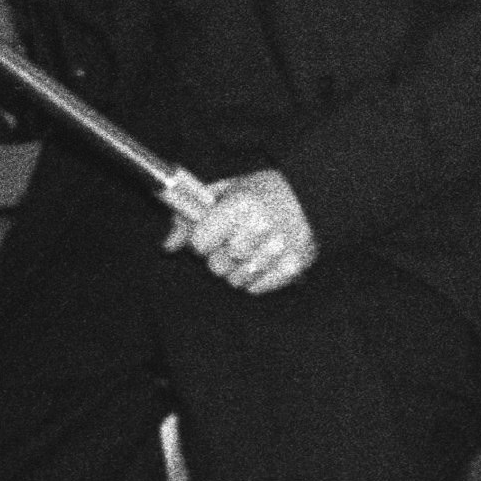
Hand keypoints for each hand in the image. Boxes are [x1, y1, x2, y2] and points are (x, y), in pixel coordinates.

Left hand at [174, 168, 320, 295]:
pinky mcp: (295, 266)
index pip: (200, 242)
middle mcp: (259, 227)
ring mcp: (279, 249)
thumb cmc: (263, 192)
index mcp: (241, 204)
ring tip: (250, 250)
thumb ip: (191, 217)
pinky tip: (263, 261)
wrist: (312, 194)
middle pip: (216, 265)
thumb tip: (168, 246)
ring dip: (238, 269)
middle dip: (220, 255)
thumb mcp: (226, 192)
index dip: (203, 239)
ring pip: (236, 280)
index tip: (214, 232)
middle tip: (235, 240)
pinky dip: (256, 279)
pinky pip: (257, 288)